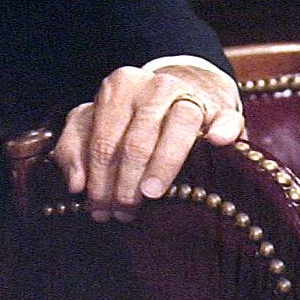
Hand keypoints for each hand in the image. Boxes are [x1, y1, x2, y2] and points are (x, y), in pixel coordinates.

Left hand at [50, 63, 242, 222]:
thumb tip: (76, 185)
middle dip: (125, 184)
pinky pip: (226, 116)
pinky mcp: (222, 107)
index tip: (98, 210)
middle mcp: (154, 86)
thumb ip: (73, 148)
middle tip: (122, 213)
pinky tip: (215, 142)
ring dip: (163, 165)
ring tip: (151, 195)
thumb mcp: (94, 124)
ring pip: (179, 127)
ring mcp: (191, 94)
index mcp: (119, 86)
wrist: (181, 90)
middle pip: (137, 140)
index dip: (98, 181)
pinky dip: (222, 128)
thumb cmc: (130, 117)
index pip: (103, 141)